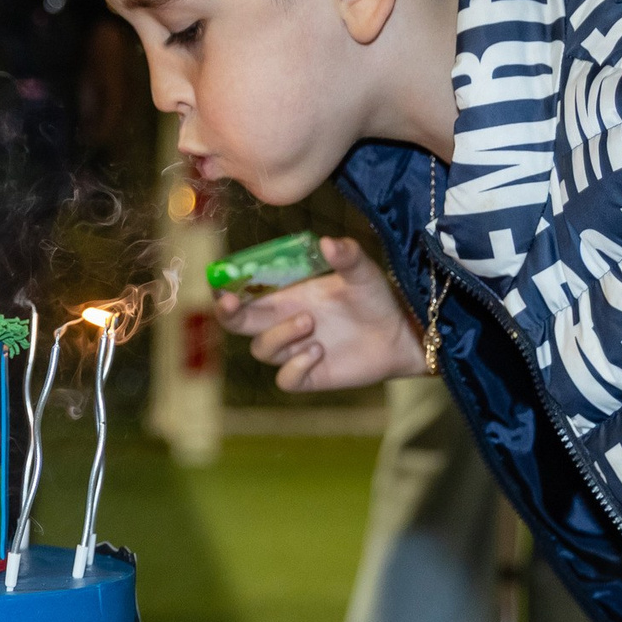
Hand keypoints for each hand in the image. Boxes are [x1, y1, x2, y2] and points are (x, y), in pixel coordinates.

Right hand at [215, 237, 425, 392]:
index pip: (244, 294)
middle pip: (239, 325)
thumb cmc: (376, 297)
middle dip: (228, 314)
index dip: (226, 290)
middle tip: (232, 302)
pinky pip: (286, 379)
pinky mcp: (310, 375)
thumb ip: (346, 256)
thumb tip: (327, 242)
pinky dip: (295, 367)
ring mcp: (295, 351)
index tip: (220, 283)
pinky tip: (319, 352)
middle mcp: (284, 323)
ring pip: (262, 350)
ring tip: (310, 323)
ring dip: (279, 336)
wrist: (401, 334)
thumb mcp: (362, 272)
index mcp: (287, 296)